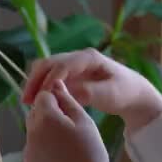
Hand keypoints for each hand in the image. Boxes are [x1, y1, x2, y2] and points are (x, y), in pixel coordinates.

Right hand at [22, 48, 161, 132]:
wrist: (134, 94)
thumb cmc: (125, 92)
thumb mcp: (111, 95)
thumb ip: (89, 93)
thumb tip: (65, 94)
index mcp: (88, 58)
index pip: (62, 65)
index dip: (49, 80)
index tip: (42, 98)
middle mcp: (77, 58)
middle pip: (48, 63)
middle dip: (35, 80)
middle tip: (26, 100)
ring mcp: (72, 66)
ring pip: (46, 70)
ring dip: (35, 84)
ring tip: (28, 103)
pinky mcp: (70, 76)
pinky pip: (50, 79)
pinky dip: (41, 89)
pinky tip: (37, 103)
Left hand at [23, 83, 120, 161]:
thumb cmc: (90, 155)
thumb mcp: (85, 123)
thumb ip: (67, 102)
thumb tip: (56, 84)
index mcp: (45, 119)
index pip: (43, 96)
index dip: (56, 100)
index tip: (69, 111)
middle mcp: (30, 133)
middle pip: (35, 114)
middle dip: (48, 116)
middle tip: (70, 129)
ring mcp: (27, 152)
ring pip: (33, 134)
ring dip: (45, 134)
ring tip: (67, 148)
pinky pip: (34, 152)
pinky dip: (43, 152)